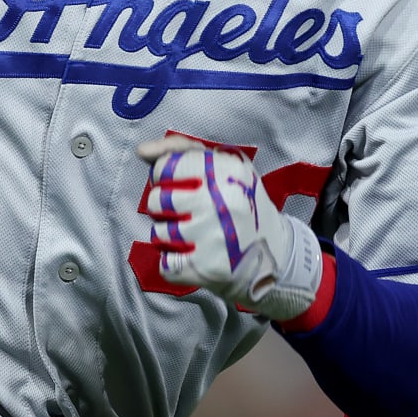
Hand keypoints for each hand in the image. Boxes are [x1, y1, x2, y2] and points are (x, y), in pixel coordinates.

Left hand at [135, 135, 323, 321]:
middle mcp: (220, 201)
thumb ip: (181, 149)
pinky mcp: (207, 267)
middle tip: (187, 213)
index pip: (165, 167)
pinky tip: (196, 257)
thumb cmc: (241, 201)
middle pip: (156, 201)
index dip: (165, 177)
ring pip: (158, 234)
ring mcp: (213, 236)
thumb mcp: (223, 165)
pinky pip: (166, 264)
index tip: (181, 185)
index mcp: (226, 170)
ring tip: (194, 235)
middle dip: (164, 208)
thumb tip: (142, 151)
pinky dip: (175, 264)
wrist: (275, 253)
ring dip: (169, 236)